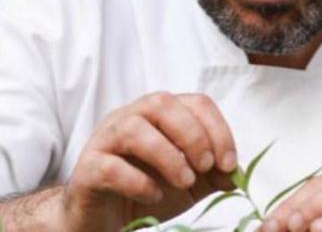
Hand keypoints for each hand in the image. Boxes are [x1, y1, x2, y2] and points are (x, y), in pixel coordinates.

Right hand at [61, 92, 238, 231]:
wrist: (102, 219)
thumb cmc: (146, 192)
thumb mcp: (189, 183)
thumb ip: (212, 174)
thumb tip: (235, 174)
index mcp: (157, 116)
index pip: (194, 102)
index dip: (217, 129)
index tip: (227, 164)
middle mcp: (129, 118)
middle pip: (160, 103)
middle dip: (191, 135)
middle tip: (205, 167)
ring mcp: (104, 141)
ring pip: (132, 128)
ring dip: (166, 156)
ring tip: (184, 182)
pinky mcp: (87, 170)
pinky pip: (109, 166)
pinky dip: (138, 181)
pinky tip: (153, 196)